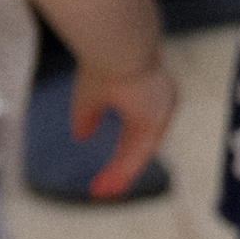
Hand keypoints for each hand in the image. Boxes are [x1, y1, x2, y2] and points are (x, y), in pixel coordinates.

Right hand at [74, 58, 177, 198]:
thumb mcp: (90, 97)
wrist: (116, 46)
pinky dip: (122, 171)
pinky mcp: (152, 121)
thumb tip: (80, 136)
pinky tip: (109, 185)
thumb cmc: (104, 61)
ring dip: (120, 174)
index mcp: (148, 94)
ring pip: (139, 153)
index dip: (124, 151)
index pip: (138, 130)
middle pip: (141, 145)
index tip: (110, 169)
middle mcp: (158, 104)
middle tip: (107, 186)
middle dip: (123, 168)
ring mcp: (158, 113)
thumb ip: (87, 118)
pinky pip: (137, 153)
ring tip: (104, 191)